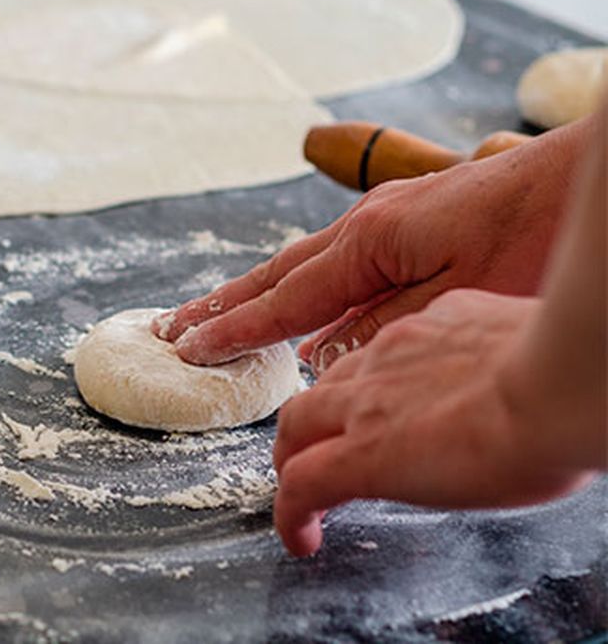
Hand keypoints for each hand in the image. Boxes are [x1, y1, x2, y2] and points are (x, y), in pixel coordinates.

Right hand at [153, 121, 586, 370]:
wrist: (580, 181)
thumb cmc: (535, 238)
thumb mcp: (454, 296)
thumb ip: (380, 325)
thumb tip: (321, 353)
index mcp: (368, 244)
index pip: (284, 300)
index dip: (234, 330)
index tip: (189, 350)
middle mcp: (364, 227)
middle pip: (276, 275)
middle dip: (222, 305)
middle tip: (173, 329)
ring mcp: (384, 220)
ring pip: (301, 265)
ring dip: (253, 294)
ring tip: (212, 316)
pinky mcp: (407, 220)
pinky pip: (334, 262)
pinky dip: (299, 287)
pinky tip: (298, 309)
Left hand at [271, 289, 594, 556]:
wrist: (558, 386)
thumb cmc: (570, 371)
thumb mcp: (529, 346)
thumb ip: (503, 359)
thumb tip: (523, 381)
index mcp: (436, 325)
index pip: (382, 354)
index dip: (366, 385)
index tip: (373, 407)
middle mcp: (390, 354)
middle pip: (326, 385)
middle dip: (310, 422)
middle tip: (310, 452)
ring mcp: (367, 401)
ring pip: (298, 425)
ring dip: (294, 459)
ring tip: (300, 497)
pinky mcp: (360, 453)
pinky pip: (303, 484)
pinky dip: (292, 512)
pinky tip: (301, 537)